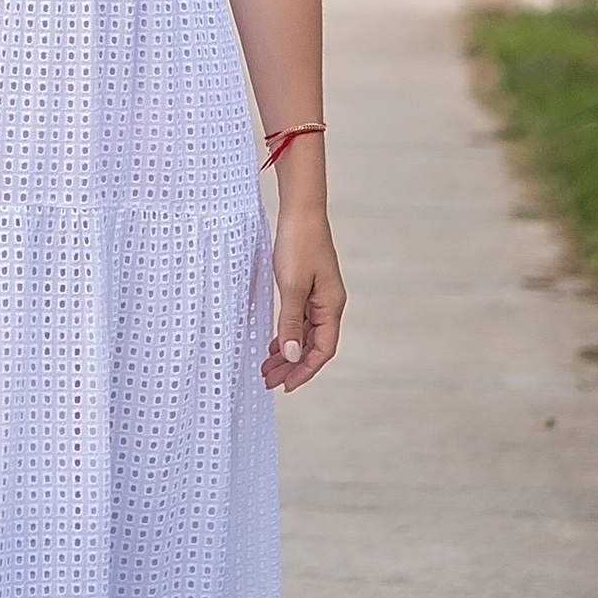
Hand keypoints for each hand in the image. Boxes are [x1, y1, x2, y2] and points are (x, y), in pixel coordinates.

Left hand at [262, 202, 344, 391]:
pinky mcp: (308, 288)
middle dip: (292, 366)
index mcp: (331, 306)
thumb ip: (291, 322)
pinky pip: (300, 321)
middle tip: (268, 381)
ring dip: (288, 353)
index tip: (285, 386)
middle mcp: (329, 305)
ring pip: (305, 335)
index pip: (322, 350)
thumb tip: (292, 356)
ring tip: (267, 368)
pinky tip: (274, 344)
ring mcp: (319, 297)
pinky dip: (287, 335)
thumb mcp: (291, 286)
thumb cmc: (298, 244)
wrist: (301, 212)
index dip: (304, 371)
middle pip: (313, 346)